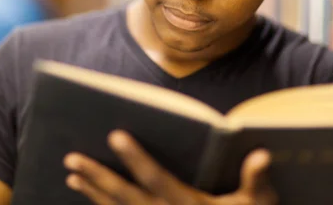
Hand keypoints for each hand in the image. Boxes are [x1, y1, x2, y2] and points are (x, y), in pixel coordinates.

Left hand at [63, 130, 277, 204]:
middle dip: (98, 177)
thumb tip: (261, 155)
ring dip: (93, 193)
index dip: (135, 158)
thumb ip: (257, 181)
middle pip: (125, 196)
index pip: (156, 178)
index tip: (115, 135)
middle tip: (72, 159)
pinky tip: (89, 196)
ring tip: (71, 176)